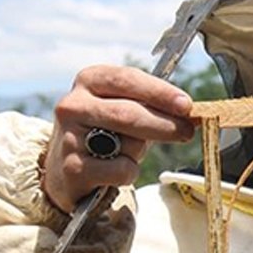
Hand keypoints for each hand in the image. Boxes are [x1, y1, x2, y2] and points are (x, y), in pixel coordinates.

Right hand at [42, 65, 195, 211]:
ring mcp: (70, 137)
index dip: (159, 92)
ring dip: (141, 150)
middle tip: (187, 132)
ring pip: (128, 143)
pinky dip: (129, 172)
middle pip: (130, 113)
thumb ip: (150, 105)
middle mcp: (74, 105)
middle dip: (165, 124)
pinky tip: (115, 170)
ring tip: (128, 150)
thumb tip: (189, 112)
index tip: (186, 105)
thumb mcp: (120, 107)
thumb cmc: (104, 133)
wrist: (64, 169)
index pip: (128, 80)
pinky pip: (122, 170)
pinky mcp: (73, 168)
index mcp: (89, 80)